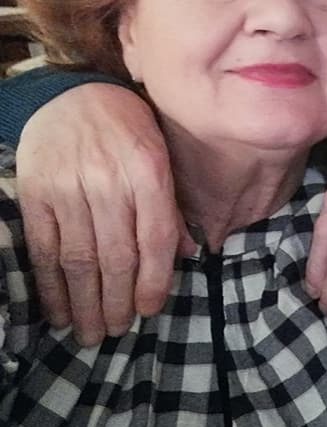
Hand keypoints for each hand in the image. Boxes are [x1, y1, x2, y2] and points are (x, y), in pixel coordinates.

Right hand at [16, 83, 191, 345]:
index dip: (154, 281)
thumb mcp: (163, 158)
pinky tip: (57, 310)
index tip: (150, 310)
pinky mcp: (36, 192)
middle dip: (117, 302)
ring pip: (78, 259)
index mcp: (149, 173)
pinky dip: (50, 285)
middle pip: (115, 256)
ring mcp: (69, 188)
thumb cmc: (129, 130)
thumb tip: (191, 254)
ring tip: (89, 332)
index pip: (155, 239)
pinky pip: (44, 248)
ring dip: (84, 302)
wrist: (74, 94)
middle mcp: (110, 182)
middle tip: (117, 331)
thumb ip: (172, 207)